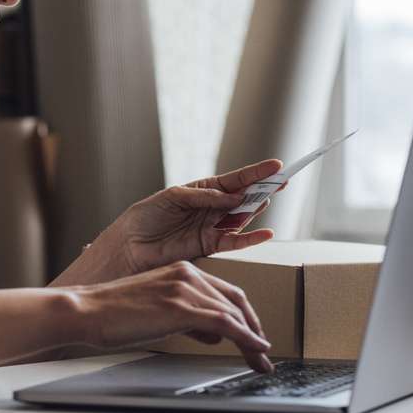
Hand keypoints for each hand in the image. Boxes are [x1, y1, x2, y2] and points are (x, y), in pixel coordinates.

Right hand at [69, 261, 273, 372]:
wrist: (88, 311)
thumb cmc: (115, 314)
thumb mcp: (157, 312)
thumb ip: (188, 319)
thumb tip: (214, 335)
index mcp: (182, 270)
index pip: (226, 292)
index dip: (245, 315)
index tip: (254, 335)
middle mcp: (189, 274)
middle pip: (236, 301)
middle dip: (254, 328)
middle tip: (263, 351)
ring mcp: (185, 289)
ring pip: (234, 313)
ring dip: (253, 339)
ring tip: (261, 361)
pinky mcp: (181, 308)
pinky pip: (225, 323)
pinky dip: (245, 338)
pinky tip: (256, 350)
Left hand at [108, 158, 284, 274]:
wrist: (129, 245)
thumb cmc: (146, 217)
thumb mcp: (172, 196)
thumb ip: (204, 197)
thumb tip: (234, 197)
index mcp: (203, 190)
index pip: (235, 179)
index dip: (256, 172)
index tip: (277, 166)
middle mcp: (212, 208)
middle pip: (244, 196)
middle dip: (264, 188)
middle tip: (282, 181)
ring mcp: (212, 227)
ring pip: (243, 216)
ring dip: (257, 208)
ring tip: (269, 198)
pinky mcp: (209, 246)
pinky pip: (235, 241)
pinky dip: (251, 238)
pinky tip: (266, 233)